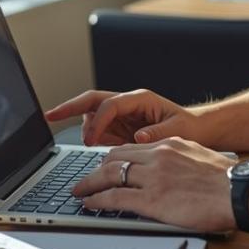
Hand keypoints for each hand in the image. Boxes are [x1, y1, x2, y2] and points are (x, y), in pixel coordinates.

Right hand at [44, 89, 204, 146]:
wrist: (199, 131)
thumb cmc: (191, 127)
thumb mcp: (179, 131)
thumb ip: (157, 134)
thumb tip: (138, 135)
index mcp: (140, 99)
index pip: (109, 104)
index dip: (97, 121)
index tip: (90, 140)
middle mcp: (128, 104)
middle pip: (92, 100)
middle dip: (70, 107)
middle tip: (50, 116)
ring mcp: (123, 116)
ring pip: (93, 115)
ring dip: (84, 127)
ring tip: (88, 145)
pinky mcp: (121, 128)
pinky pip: (100, 131)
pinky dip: (92, 138)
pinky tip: (93, 149)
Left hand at [71, 138, 237, 231]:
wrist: (239, 192)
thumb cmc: (227, 181)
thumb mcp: (200, 158)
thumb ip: (180, 160)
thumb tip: (171, 169)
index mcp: (169, 145)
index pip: (130, 147)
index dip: (112, 158)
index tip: (104, 165)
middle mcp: (157, 156)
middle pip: (114, 158)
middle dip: (96, 169)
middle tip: (86, 179)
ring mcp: (153, 177)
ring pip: (109, 175)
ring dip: (89, 184)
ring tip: (79, 192)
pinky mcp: (152, 200)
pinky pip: (115, 199)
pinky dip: (97, 201)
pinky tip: (89, 204)